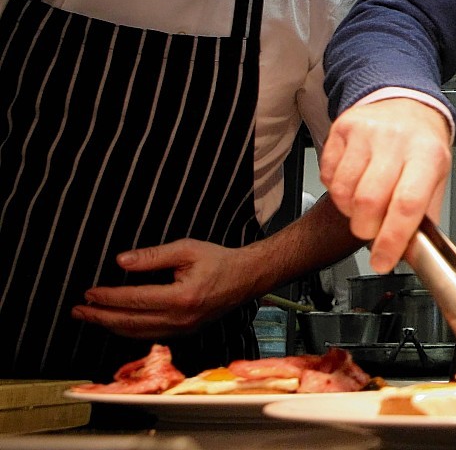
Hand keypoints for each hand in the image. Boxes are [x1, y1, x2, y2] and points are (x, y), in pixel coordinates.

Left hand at [72, 240, 256, 337]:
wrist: (247, 277)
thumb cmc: (218, 260)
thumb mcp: (187, 249)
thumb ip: (153, 256)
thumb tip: (121, 262)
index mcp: (181, 297)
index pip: (134, 300)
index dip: (108, 297)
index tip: (89, 292)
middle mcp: (180, 319)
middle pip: (130, 322)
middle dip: (100, 316)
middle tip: (78, 311)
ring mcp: (183, 329)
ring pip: (137, 333)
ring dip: (110, 326)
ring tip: (90, 317)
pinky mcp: (184, 332)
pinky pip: (149, 336)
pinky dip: (128, 331)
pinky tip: (116, 324)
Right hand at [320, 97, 451, 271]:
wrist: (406, 104)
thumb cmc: (422, 145)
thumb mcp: (437, 177)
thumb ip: (424, 216)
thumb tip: (409, 254)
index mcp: (428, 155)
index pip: (407, 204)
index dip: (392, 240)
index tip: (383, 262)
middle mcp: (397, 140)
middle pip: (369, 202)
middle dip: (367, 230)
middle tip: (374, 231)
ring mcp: (367, 133)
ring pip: (344, 192)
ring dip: (350, 213)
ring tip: (365, 206)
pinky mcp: (342, 129)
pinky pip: (328, 177)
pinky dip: (337, 191)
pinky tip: (354, 183)